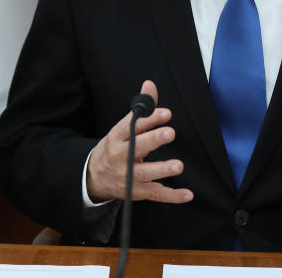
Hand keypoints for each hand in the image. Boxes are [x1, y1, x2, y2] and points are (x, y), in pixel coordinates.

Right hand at [86, 80, 193, 203]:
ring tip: (178, 166)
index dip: (149, 119)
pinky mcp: (136, 192)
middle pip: (136, 148)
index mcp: (117, 137)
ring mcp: (127, 176)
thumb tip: (150, 85)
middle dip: (153, 140)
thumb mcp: (124, 128)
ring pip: (144, 173)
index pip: (132, 126)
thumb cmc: (116, 147)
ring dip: (162, 170)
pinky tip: (187, 194)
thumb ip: (142, 108)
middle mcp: (120, 156)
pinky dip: (172, 196)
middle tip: (169, 133)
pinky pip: (155, 194)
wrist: (94, 176)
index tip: (166, 113)